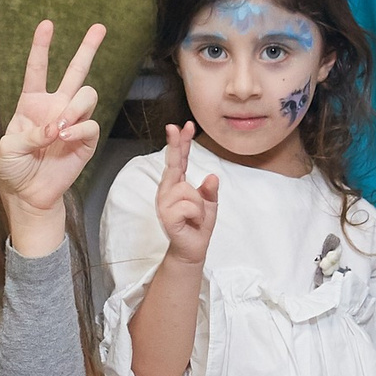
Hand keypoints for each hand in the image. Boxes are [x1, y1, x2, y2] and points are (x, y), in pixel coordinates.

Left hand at [0, 19, 106, 222]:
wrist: (27, 195)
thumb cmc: (12, 170)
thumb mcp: (8, 149)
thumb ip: (29, 134)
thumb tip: (56, 128)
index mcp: (32, 103)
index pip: (38, 69)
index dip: (41, 46)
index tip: (47, 25)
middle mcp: (55, 108)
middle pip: (76, 71)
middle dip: (88, 48)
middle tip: (99, 27)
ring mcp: (72, 122)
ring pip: (87, 95)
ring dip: (76, 107)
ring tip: (61, 126)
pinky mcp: (85, 141)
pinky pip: (91, 125)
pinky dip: (78, 129)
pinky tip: (64, 139)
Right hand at [154, 122, 220, 265]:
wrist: (192, 249)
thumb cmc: (198, 225)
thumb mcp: (210, 204)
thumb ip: (209, 190)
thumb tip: (211, 176)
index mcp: (176, 185)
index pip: (178, 160)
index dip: (180, 143)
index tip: (183, 126)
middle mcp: (167, 191)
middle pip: (173, 164)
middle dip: (176, 144)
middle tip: (178, 126)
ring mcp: (165, 203)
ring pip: (188, 190)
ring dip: (199, 204)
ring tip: (196, 216)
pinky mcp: (167, 216)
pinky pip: (189, 205)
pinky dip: (197, 214)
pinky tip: (192, 222)